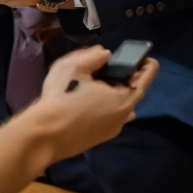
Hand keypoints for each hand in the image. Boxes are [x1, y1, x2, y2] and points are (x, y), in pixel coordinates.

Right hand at [27, 46, 158, 164]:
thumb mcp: (74, 66)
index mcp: (124, 97)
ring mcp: (113, 129)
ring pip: (122, 106)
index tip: (142, 56)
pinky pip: (111, 116)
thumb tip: (105, 55)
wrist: (46, 135)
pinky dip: (107, 105)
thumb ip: (93, 56)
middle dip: (126, 77)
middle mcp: (124, 115)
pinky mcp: (100, 138)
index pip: (146, 77)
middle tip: (112, 64)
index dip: (146, 64)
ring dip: (116, 93)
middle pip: (133, 92)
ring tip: (100, 83)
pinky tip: (91, 101)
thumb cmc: (63, 97)